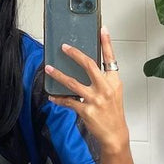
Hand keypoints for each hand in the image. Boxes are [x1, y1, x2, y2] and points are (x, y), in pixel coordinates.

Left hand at [45, 26, 128, 153]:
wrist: (115, 133)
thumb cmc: (113, 112)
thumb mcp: (113, 92)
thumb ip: (103, 79)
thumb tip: (88, 67)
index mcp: (113, 81)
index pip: (111, 58)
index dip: (106, 43)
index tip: (102, 29)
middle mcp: (105, 88)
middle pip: (88, 65)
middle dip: (75, 54)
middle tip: (64, 47)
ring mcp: (95, 99)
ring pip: (72, 83)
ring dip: (58, 75)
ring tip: (49, 69)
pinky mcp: (86, 110)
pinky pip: (68, 101)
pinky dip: (58, 99)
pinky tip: (51, 97)